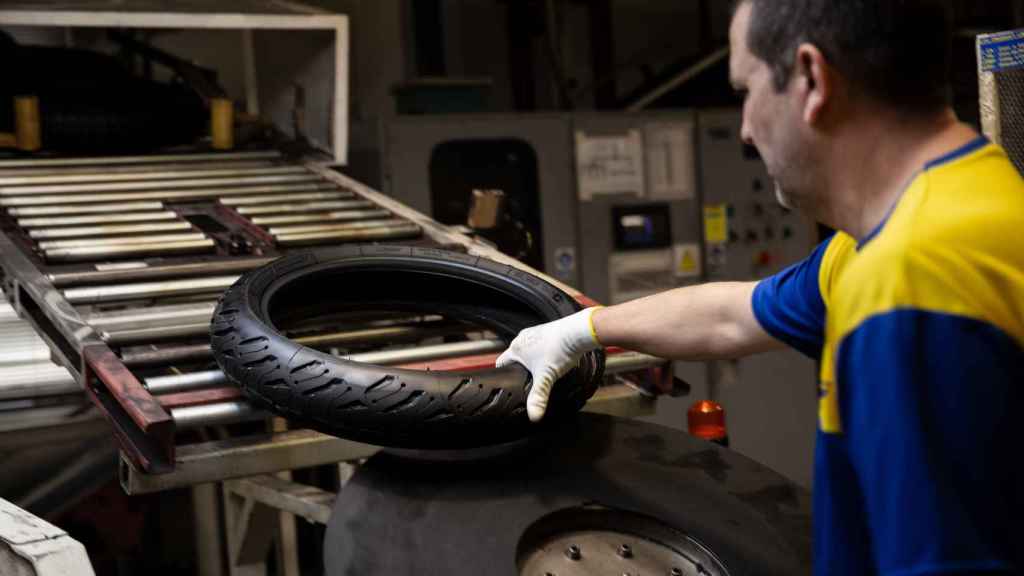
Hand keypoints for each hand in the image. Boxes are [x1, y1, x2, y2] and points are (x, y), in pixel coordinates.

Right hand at [496, 307, 601, 421]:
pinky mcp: (546, 331)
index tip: (507, 385)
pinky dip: (542, 354)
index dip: (503, 376)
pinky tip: (550, 361)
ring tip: (539, 373)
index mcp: (516, 348)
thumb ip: (538, 397)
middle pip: (514, 358)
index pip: (501, 363)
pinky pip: (538, 345)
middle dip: (518, 371)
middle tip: (525, 383)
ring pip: (527, 351)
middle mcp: (522, 338)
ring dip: (531, 362)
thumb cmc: (559, 351)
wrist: (577, 333)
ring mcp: (534, 333)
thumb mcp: (546, 378)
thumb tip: (533, 417)